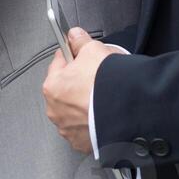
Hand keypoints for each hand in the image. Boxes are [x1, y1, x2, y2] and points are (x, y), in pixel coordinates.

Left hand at [42, 27, 118, 153]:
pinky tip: (104, 112)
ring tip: (102, 96)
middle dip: (78, 81)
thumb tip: (75, 35)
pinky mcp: (82, 143)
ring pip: (74, 110)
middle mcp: (55, 110)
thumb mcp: (93, 50)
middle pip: (66, 88)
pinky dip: (92, 121)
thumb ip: (81, 41)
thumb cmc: (106, 85)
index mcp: (52, 86)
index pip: (59, 62)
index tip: (79, 54)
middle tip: (96, 75)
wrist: (125, 115)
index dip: (72, 55)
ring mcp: (68, 129)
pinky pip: (84, 128)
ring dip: (84, 103)